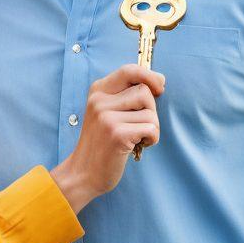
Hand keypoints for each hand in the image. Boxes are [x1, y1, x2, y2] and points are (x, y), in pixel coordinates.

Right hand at [50, 64, 164, 212]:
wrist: (83, 172)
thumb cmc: (102, 142)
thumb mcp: (106, 111)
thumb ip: (125, 94)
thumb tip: (160, 80)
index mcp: (98, 90)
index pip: (129, 70)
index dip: (149, 75)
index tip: (159, 87)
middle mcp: (100, 101)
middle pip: (144, 92)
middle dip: (150, 110)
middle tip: (139, 126)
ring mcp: (107, 118)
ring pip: (150, 113)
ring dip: (151, 127)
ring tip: (137, 137)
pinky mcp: (117, 135)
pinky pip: (151, 129)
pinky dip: (152, 139)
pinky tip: (139, 146)